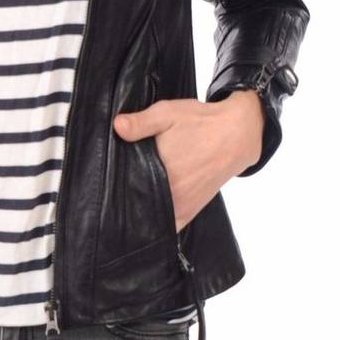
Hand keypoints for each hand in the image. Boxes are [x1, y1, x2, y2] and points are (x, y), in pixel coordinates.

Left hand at [112, 89, 264, 231]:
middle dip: (123, 203)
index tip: (102, 190)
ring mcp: (181, 207)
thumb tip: (117, 126)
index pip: (125, 190)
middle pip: (136, 207)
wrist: (237, 135)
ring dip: (139, 215)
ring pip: (151, 219)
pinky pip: (169, 225)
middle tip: (110, 197)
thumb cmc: (201, 123)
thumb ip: (140, 122)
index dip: (111, 191)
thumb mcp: (167, 113)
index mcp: (160, 173)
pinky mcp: (191, 211)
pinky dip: (157, 225)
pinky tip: (146, 218)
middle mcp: (171, 195)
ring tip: (125, 207)